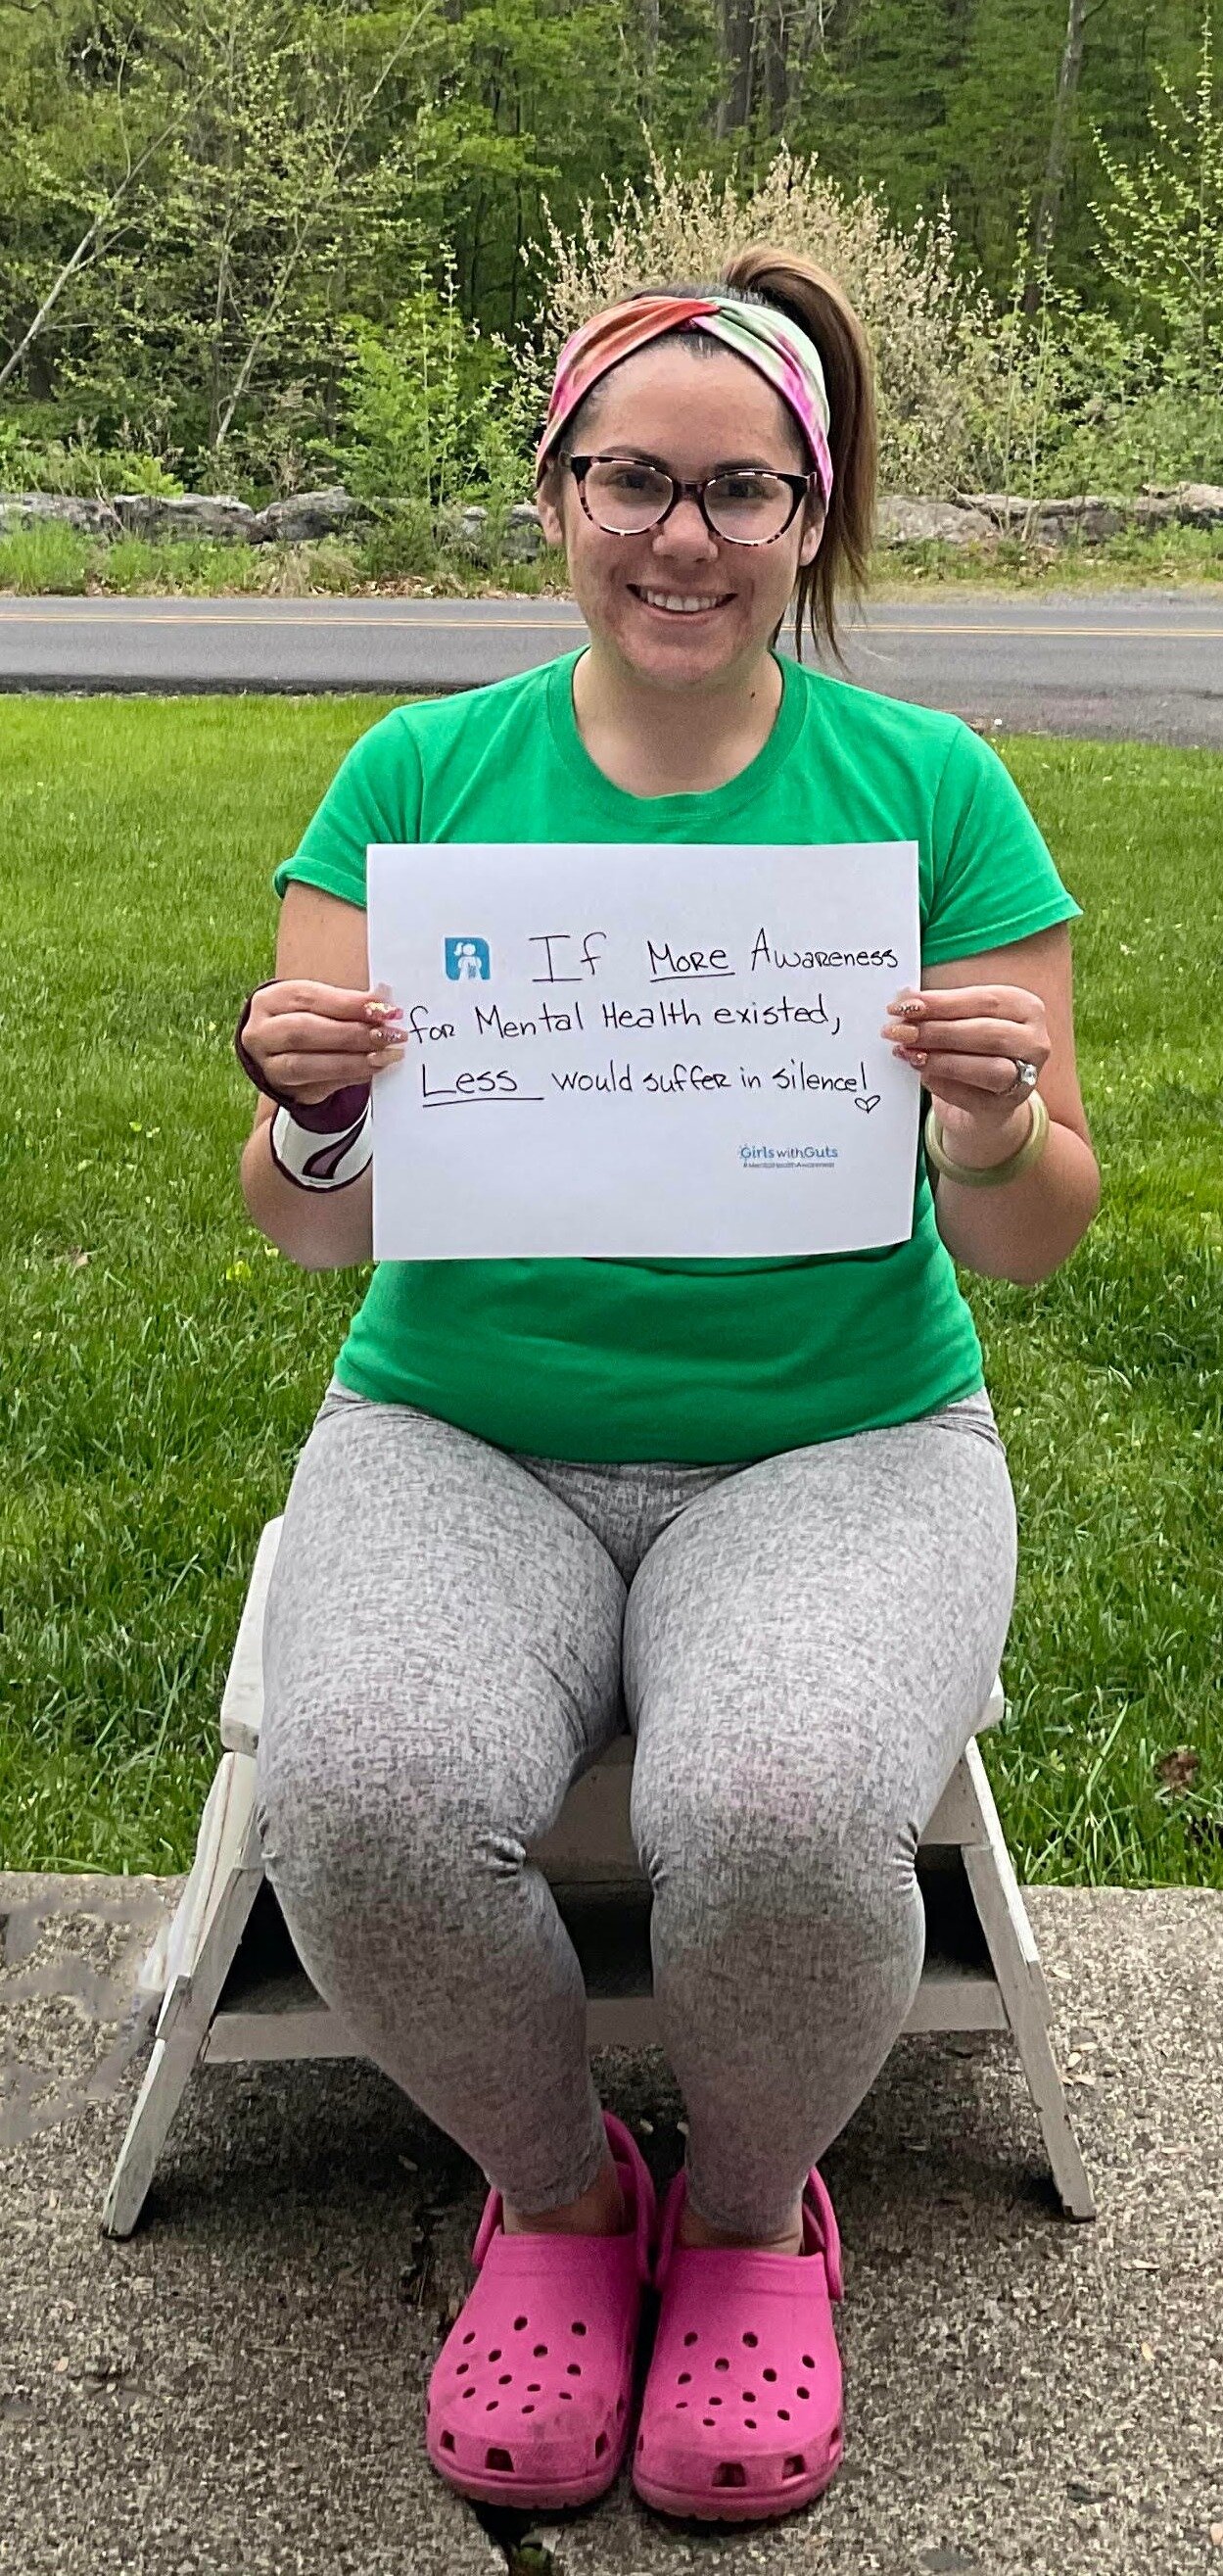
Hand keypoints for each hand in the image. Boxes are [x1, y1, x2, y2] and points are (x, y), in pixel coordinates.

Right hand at [244, 978, 405, 1105]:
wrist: (281, 1052)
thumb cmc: (306, 1019)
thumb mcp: (319, 1003)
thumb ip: (347, 1003)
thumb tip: (384, 1002)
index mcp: (270, 1001)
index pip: (309, 998)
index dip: (348, 1004)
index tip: (384, 1009)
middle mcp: (262, 1034)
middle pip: (304, 1032)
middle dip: (351, 1034)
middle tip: (389, 1035)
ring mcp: (270, 1066)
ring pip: (307, 1065)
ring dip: (352, 1061)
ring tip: (385, 1056)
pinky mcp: (286, 1091)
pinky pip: (319, 1087)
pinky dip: (350, 1077)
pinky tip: (372, 1069)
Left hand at [880, 983, 1050, 1162]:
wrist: (987, 1098)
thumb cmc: (974, 1049)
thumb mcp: (964, 1021)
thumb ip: (941, 1011)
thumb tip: (904, 1001)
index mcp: (1026, 1008)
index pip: (984, 1000)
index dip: (942, 1002)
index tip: (904, 1004)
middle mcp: (1034, 1041)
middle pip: (986, 1033)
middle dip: (937, 1031)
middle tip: (899, 1031)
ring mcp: (1026, 1077)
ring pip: (987, 1068)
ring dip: (941, 1059)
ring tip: (908, 1053)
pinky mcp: (1007, 1107)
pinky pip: (973, 1096)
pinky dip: (943, 1084)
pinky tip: (922, 1074)